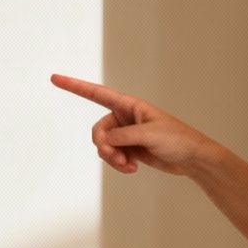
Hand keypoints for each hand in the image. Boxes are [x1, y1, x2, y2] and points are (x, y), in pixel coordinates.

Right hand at [50, 74, 217, 175]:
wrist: (191, 158)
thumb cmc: (176, 138)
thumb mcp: (148, 134)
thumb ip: (122, 136)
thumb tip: (103, 142)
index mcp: (129, 105)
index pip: (96, 94)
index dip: (75, 86)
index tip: (55, 78)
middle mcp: (124, 117)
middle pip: (98, 130)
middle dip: (104, 146)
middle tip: (116, 157)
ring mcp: (126, 134)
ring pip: (103, 146)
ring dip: (112, 158)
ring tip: (128, 165)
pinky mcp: (129, 150)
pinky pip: (112, 157)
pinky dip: (118, 164)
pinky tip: (132, 168)